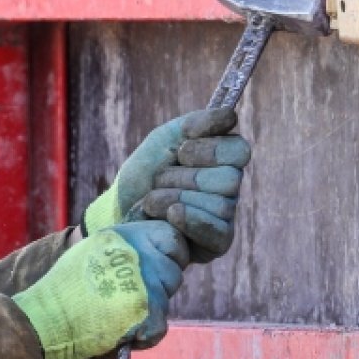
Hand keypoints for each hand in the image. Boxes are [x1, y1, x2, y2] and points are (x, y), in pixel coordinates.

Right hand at [12, 221, 187, 358]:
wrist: (44, 320)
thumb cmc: (63, 293)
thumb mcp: (92, 253)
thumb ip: (123, 251)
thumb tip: (154, 254)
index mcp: (122, 235)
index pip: (170, 236)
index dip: (167, 256)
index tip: (150, 272)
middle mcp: (135, 251)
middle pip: (174, 269)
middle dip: (160, 287)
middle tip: (129, 300)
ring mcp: (142, 279)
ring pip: (168, 298)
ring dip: (150, 312)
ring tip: (119, 317)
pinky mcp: (144, 309)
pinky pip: (161, 326)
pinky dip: (144, 336)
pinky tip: (122, 334)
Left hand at [141, 124, 249, 262]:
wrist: (119, 209)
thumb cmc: (144, 174)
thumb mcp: (165, 139)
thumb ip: (197, 123)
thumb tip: (230, 115)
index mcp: (224, 161)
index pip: (238, 151)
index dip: (208, 150)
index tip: (181, 152)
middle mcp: (230, 189)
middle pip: (229, 179)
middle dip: (183, 177)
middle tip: (161, 180)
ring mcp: (225, 217)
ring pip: (219, 204)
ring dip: (175, 197)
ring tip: (154, 201)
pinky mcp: (218, 242)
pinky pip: (216, 231)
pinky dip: (189, 220)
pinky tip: (170, 216)